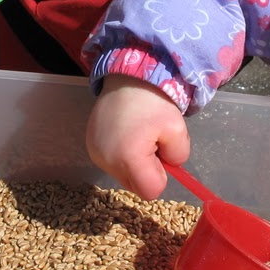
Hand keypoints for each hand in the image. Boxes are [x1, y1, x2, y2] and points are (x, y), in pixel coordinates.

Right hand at [86, 76, 189, 199]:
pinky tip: (125, 134)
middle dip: (146, 171)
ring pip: (123, 175)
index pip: (150, 191)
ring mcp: (95, 154)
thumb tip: (168, 166)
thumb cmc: (154, 104)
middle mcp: (106, 161)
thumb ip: (178, 157)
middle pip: (134, 186)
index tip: (161, 155)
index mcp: (128, 158)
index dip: (160, 176)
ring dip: (133, 163)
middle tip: (150, 144)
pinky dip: (121, 155)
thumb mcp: (177, 130)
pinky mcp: (90, 146)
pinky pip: (112, 163)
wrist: (128, 78)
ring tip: (137, 136)